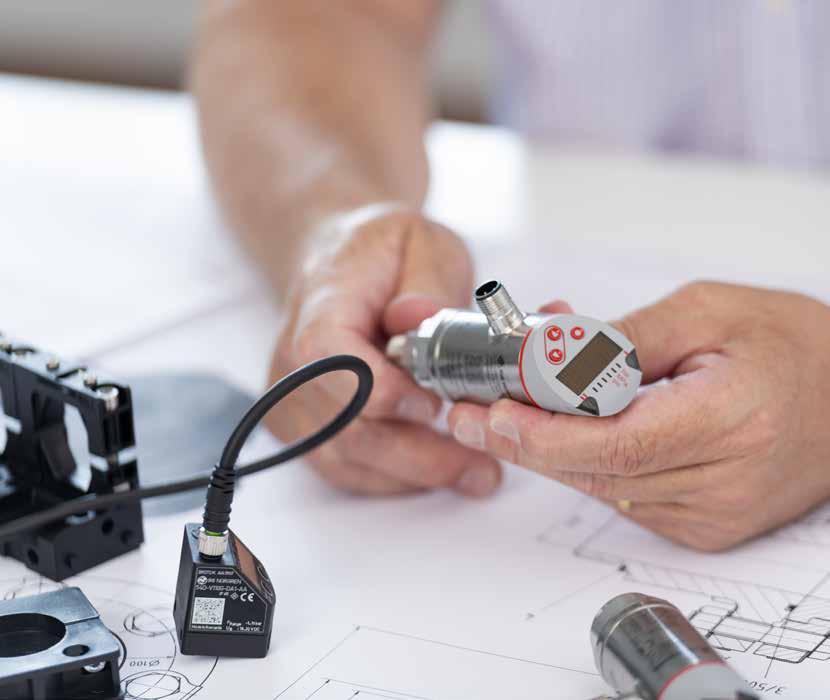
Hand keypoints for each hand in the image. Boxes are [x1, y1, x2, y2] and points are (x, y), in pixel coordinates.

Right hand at [267, 204, 500, 496]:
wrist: (338, 265)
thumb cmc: (383, 254)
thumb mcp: (422, 241)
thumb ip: (427, 278)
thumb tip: (418, 317)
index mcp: (320, 305)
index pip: (328, 357)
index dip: (378, 390)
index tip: (433, 405)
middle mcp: (292, 361)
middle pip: (344, 425)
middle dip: (418, 453)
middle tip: (483, 467)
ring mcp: (294, 400)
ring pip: (347, 458)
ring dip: (414, 474)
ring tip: (477, 474)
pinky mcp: (307, 427)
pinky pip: (346, 468)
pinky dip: (395, 477)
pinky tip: (438, 468)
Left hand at [448, 282, 829, 549]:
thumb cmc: (789, 344)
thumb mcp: (708, 310)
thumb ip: (625, 336)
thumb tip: (548, 353)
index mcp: (732, 420)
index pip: (618, 443)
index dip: (545, 432)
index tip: (490, 412)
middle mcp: (723, 481)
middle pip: (597, 472)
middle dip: (522, 442)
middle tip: (467, 414)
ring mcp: (713, 514)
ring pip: (601, 488)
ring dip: (545, 451)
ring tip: (497, 413)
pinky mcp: (704, 527)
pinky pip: (623, 496)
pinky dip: (583, 464)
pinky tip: (553, 432)